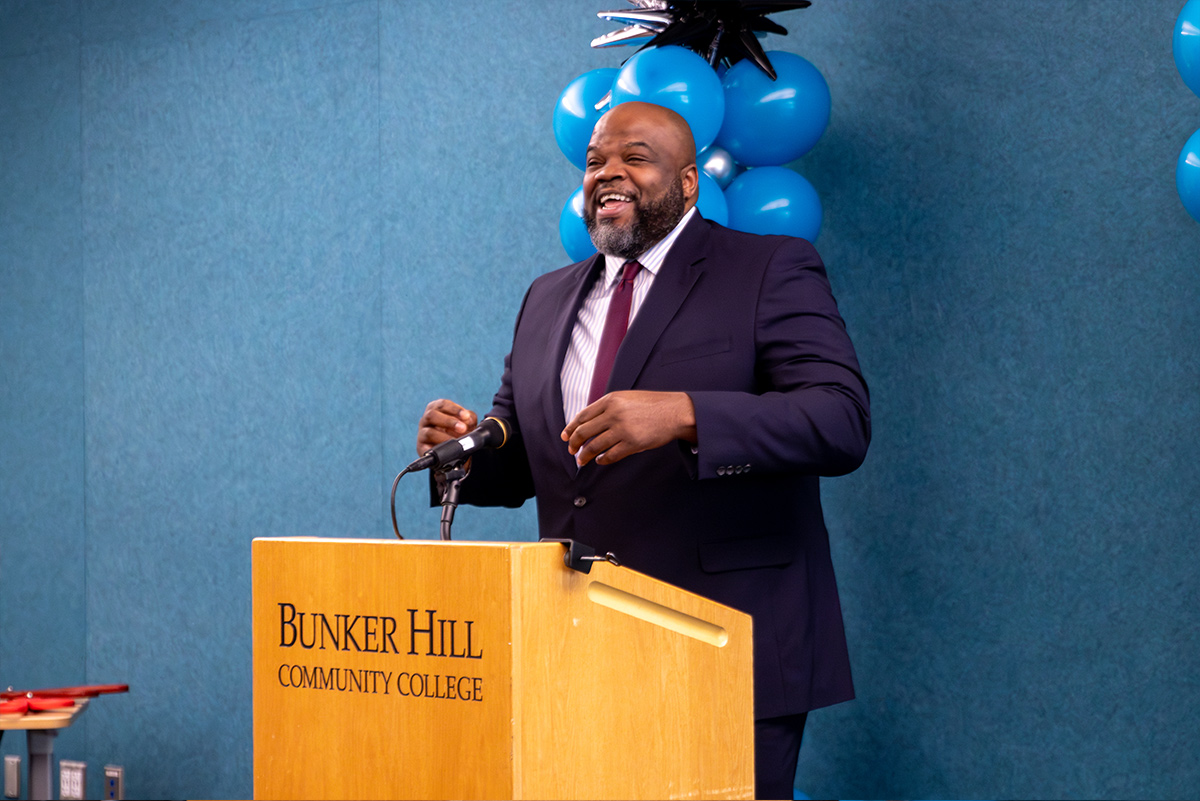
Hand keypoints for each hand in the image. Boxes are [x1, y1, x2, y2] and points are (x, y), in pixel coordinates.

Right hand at [417, 399, 477, 456]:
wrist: (452, 453)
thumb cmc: (458, 433)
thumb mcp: (466, 424)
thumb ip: (469, 419)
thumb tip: (468, 419)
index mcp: (436, 409)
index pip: (442, 404)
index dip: (454, 409)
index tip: (466, 416)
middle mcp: (426, 420)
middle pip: (431, 415)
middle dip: (449, 421)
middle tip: (462, 428)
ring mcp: (422, 434)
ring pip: (429, 432)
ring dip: (445, 436)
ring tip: (456, 441)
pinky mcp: (421, 448)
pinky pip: (426, 448)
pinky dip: (437, 449)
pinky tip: (447, 451)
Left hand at [561, 390, 696, 466]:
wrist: (675, 412)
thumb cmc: (652, 405)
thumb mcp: (626, 398)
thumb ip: (608, 407)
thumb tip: (589, 422)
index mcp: (610, 400)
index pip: (582, 416)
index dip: (570, 428)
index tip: (565, 436)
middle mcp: (614, 414)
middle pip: (584, 432)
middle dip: (574, 443)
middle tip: (571, 450)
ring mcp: (623, 430)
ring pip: (594, 446)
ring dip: (585, 455)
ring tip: (582, 460)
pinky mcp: (632, 444)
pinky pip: (611, 455)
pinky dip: (602, 460)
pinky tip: (600, 460)